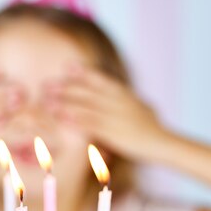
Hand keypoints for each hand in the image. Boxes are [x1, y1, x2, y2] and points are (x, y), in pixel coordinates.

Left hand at [44, 65, 168, 160]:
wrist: (164, 144)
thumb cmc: (153, 128)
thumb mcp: (142, 107)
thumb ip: (128, 99)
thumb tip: (120, 92)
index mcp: (125, 94)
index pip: (101, 79)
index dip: (83, 72)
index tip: (67, 66)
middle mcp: (119, 102)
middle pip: (88, 91)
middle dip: (66, 87)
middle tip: (47, 85)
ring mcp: (116, 117)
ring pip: (86, 107)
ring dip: (65, 103)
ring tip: (47, 102)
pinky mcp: (114, 133)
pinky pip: (91, 125)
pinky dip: (75, 121)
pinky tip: (62, 119)